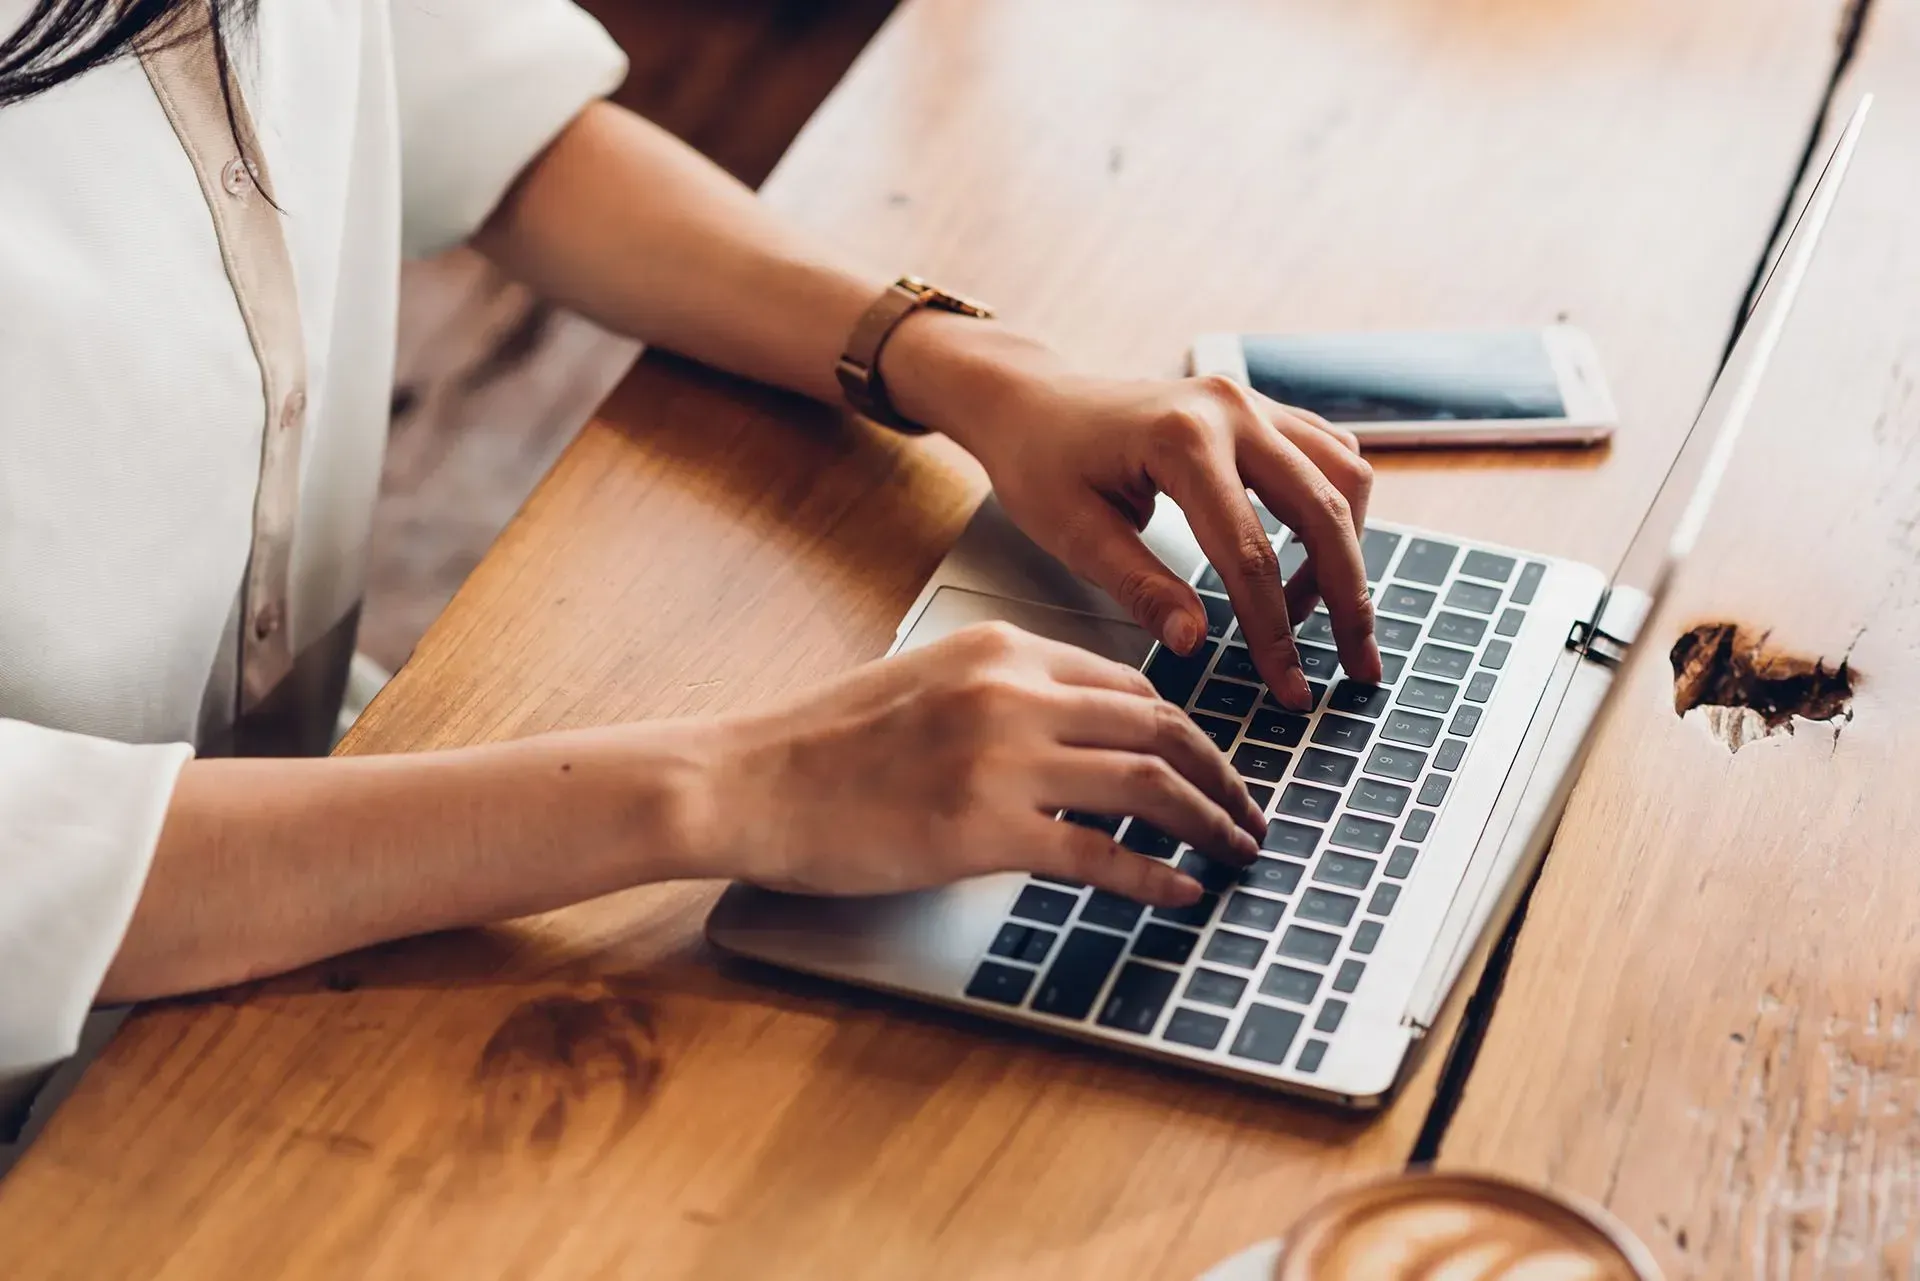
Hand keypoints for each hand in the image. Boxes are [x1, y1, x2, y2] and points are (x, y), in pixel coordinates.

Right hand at [701, 622, 1265, 904]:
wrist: (748, 780)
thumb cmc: (824, 743)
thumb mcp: (927, 685)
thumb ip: (1006, 698)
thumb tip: (1081, 741)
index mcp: (1003, 650)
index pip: (1129, 686)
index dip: (1184, 731)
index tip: (1207, 765)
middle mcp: (1015, 693)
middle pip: (1160, 729)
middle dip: (1220, 775)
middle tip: (1249, 811)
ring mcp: (1003, 760)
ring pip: (1150, 785)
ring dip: (1210, 822)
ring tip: (1236, 851)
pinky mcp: (986, 830)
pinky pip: (1103, 854)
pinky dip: (1157, 876)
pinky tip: (1183, 892)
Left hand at [883, 320, 1380, 706]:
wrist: (1033, 400)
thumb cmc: (1041, 463)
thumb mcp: (1072, 534)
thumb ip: (1140, 587)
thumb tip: (1196, 643)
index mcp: (1180, 441)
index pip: (1250, 554)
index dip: (1274, 631)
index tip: (1289, 689)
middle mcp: (1231, 410)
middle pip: (1323, 511)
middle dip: (1347, 597)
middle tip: (1357, 665)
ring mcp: (1252, 402)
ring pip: (1344, 477)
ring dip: (1346, 552)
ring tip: (1314, 617)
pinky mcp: (1261, 409)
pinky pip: (1329, 455)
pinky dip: (1335, 511)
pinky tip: (1305, 561)